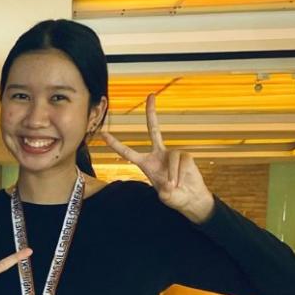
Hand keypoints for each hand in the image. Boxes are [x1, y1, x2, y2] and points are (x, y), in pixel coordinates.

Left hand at [99, 94, 213, 222]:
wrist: (191, 199)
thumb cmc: (174, 197)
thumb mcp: (164, 196)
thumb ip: (165, 192)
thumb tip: (169, 185)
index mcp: (145, 163)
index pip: (127, 152)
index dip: (116, 143)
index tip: (103, 133)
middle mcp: (158, 154)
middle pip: (154, 129)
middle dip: (152, 112)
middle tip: (151, 95)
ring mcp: (172, 153)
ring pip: (171, 158)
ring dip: (172, 176)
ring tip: (173, 186)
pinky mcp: (185, 155)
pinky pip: (180, 161)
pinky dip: (179, 174)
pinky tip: (180, 181)